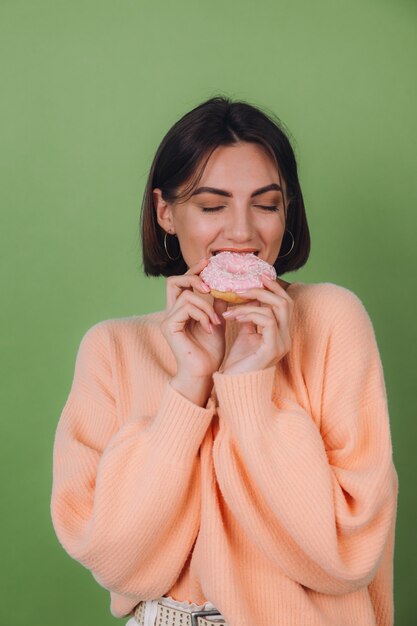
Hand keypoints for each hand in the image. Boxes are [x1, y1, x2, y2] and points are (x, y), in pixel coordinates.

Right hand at [160, 257, 228, 381]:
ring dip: (205, 305)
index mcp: (181, 310)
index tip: (208, 262)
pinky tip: (210, 328)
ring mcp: (167, 319)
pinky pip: (186, 307)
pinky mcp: (169, 326)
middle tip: (210, 286)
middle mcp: (171, 313)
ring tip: (215, 321)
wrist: (204, 374)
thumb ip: (217, 304)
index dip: (194, 270)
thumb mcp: (217, 322)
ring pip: (185, 295)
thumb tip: (226, 287)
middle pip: (173, 281)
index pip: (182, 283)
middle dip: (193, 278)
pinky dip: (202, 314)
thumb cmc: (210, 352)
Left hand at [220, 276, 293, 374]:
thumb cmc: (238, 363)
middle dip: (265, 289)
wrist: (234, 386)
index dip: (273, 288)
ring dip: (251, 302)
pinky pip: (267, 321)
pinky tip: (233, 317)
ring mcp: (281, 344)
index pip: (285, 303)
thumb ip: (249, 316)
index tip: (257, 277)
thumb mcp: (244, 334)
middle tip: (242, 286)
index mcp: (281, 333)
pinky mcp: (272, 349)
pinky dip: (249, 314)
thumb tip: (244, 295)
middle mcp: (286, 337)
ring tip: (231, 305)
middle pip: (286, 301)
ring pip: (276, 308)